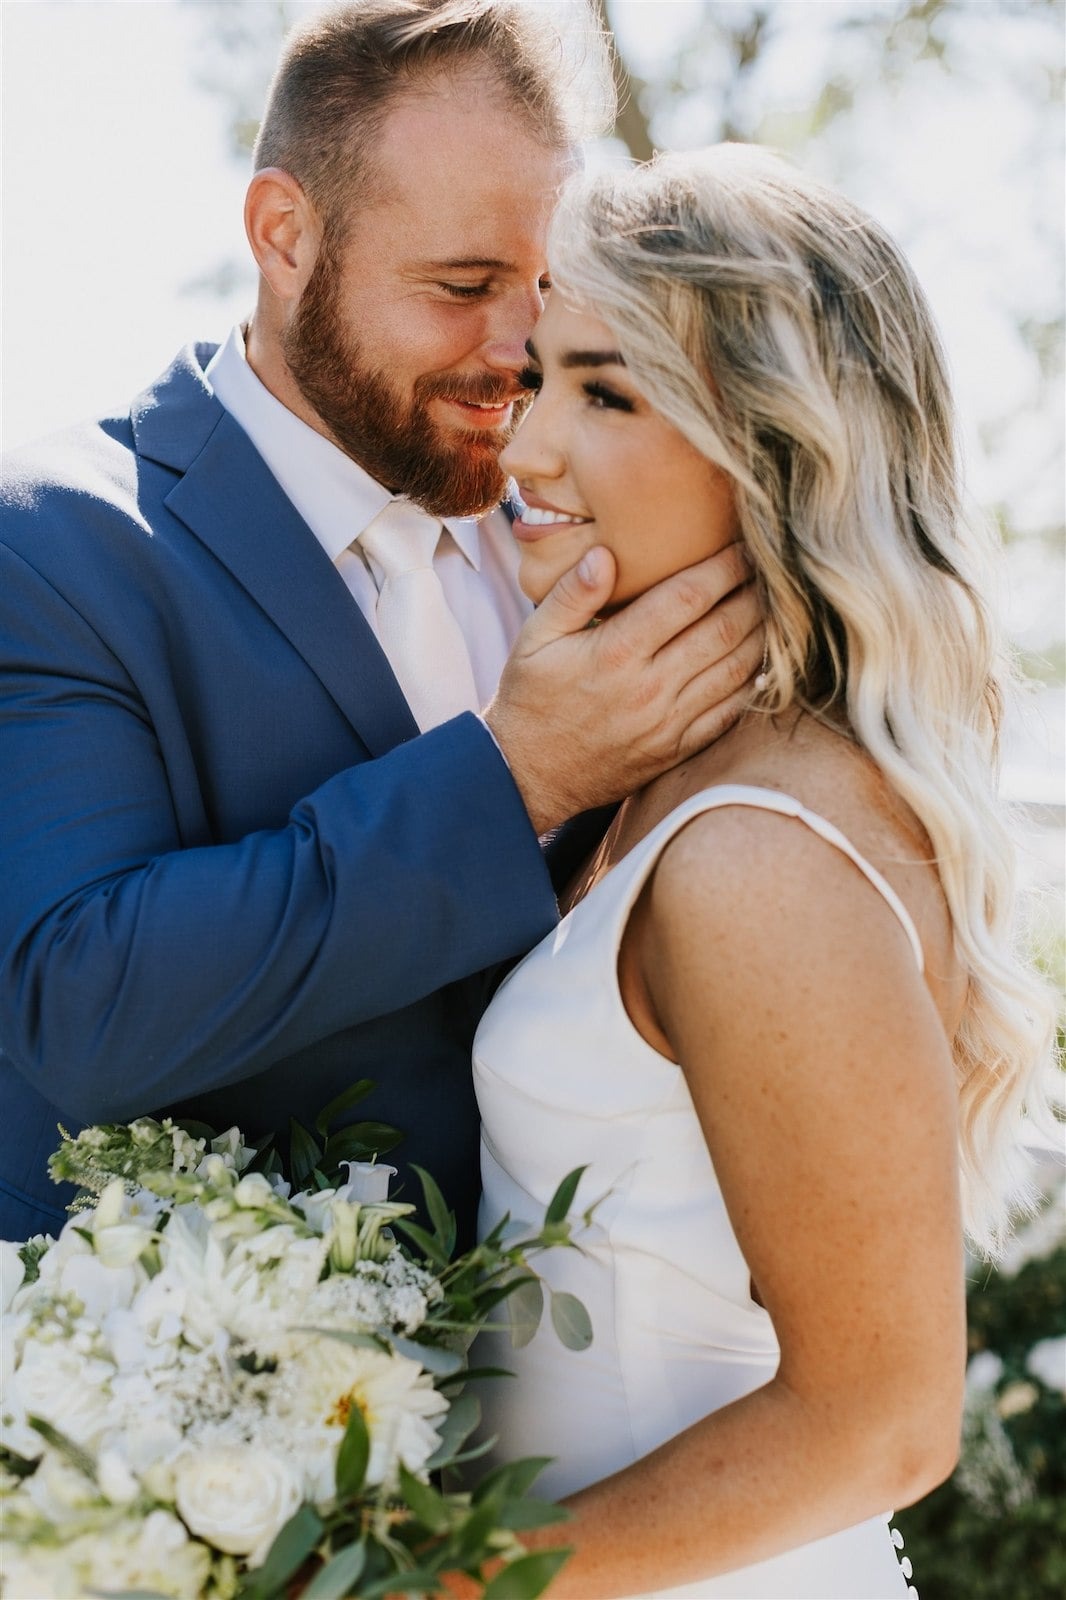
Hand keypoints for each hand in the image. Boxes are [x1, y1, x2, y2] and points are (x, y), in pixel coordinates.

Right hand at [485, 543, 762, 834]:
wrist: (527, 776)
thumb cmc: (530, 699)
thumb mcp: (533, 639)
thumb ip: (571, 594)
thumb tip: (606, 554)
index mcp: (617, 651)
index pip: (688, 597)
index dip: (723, 567)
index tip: (742, 546)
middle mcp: (651, 686)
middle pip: (725, 629)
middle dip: (755, 593)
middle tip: (774, 569)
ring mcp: (669, 722)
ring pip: (737, 670)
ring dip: (765, 634)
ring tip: (779, 607)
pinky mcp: (677, 749)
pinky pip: (731, 713)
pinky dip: (755, 683)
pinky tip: (765, 660)